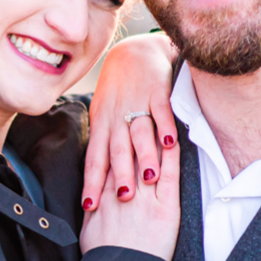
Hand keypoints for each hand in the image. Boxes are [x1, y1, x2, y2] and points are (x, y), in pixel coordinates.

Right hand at [80, 129, 179, 260]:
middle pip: (126, 154)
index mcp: (102, 196)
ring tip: (156, 117)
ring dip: (152, 136)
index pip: (107, 162)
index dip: (113, 143)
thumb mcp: (88, 232)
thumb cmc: (102, 258)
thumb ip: (91, 212)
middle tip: (136, 111)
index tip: (117, 127)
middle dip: (131, 131)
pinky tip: (175, 140)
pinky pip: (170, 175)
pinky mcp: (166, 209)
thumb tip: (88, 203)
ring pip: (148, 159)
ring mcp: (145, 199)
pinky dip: (172, 155)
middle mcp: (122, 191)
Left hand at [84, 34, 179, 210]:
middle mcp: (116, 118)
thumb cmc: (117, 91)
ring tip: (149, 177)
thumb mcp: (102, 116)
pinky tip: (170, 143)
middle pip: (116, 150)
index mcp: (101, 126)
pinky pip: (162, 112)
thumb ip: (103, 144)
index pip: (94, 159)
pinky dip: (166, 126)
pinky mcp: (157, 93)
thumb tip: (98, 177)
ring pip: (138, 134)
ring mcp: (137, 105)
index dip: (91, 183)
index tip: (90, 207)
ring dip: (144, 155)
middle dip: (119, 175)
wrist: (132, 53)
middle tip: (122, 199)